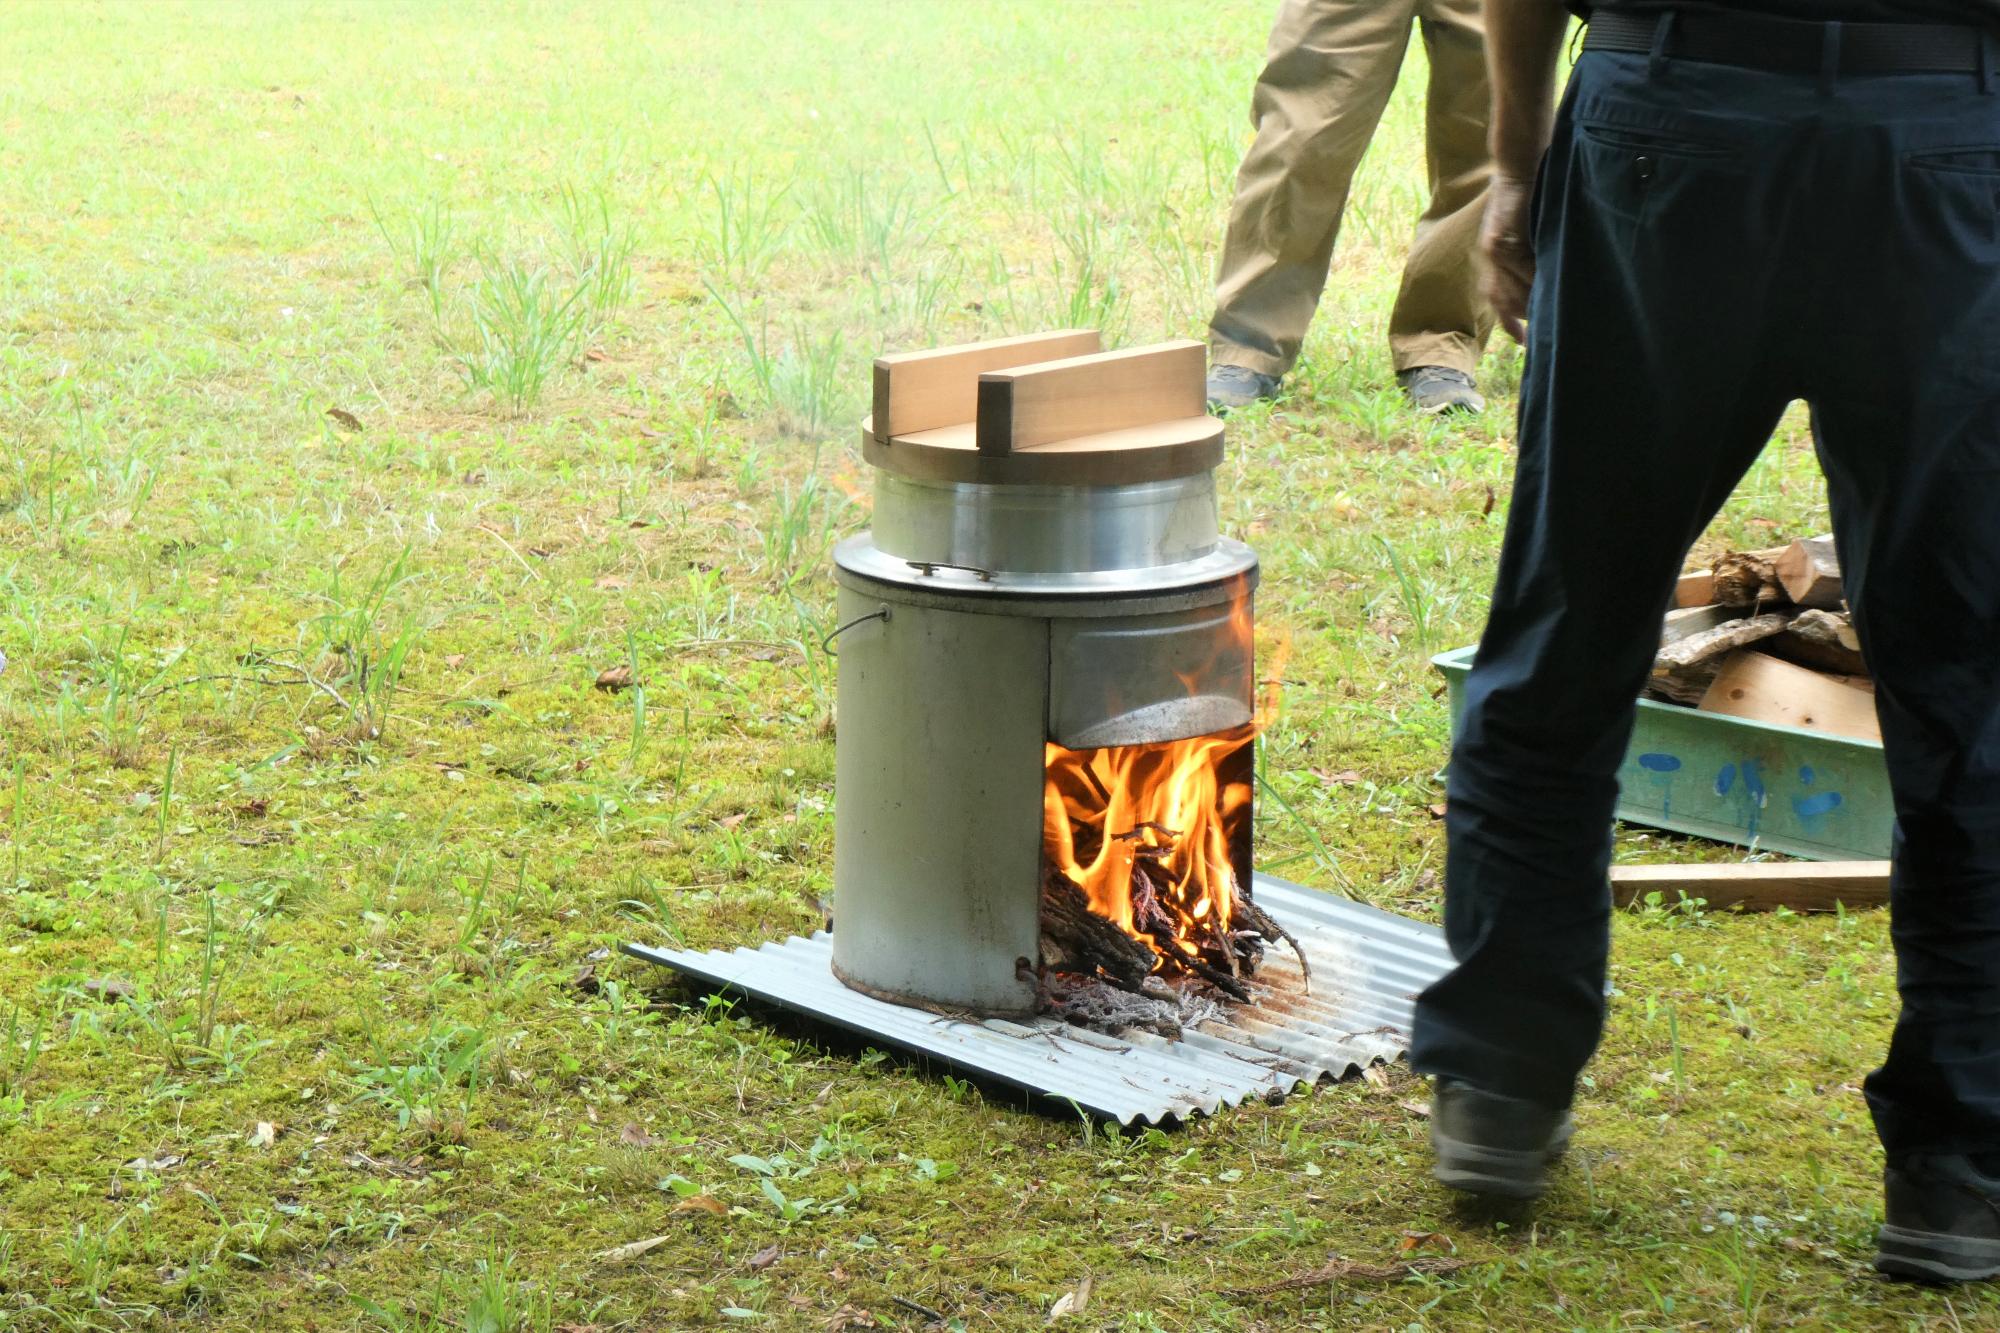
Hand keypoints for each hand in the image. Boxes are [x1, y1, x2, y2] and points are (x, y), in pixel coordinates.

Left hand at [1481, 172, 1537, 343]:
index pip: (1499, 299)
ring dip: (1533, 305)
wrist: (1518, 163)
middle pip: (1505, 301)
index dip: (1511, 323)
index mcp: (1493, 255)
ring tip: (1555, 316)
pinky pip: (1523, 272)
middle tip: (1545, 334)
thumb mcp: (1522, 228)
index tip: (1524, 342)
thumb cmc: (1528, 194)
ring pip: (1513, 292)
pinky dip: (1538, 284)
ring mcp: (1495, 250)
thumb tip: (1544, 279)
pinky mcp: (1504, 241)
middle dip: (1524, 319)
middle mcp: (1490, 257)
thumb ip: (1527, 253)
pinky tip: (1553, 292)